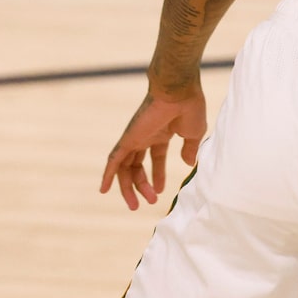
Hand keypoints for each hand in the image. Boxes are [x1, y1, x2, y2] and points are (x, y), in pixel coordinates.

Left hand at [101, 85, 206, 209]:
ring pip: (126, 168)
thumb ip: (189, 149)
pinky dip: (107, 174)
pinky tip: (104, 190)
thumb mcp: (193, 134)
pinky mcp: (128, 139)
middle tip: (150, 202)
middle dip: (142, 185)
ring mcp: (135, 138)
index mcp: (162, 133)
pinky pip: (114, 160)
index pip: (155, 157)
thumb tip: (189, 164)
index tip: (160, 190)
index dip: (157, 175)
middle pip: (137, 166)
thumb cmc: (189, 108)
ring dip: (129, 187)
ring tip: (136, 205)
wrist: (178, 93)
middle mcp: (146, 136)